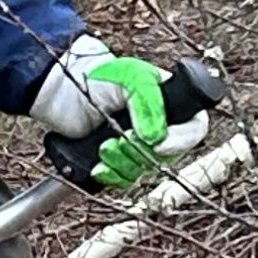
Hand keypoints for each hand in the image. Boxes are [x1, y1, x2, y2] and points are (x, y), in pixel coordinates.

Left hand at [32, 37, 169, 192]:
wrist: (63, 92)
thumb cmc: (100, 77)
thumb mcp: (131, 78)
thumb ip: (150, 104)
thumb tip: (156, 139)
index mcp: (172, 102)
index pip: (195, 128)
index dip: (182, 140)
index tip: (159, 144)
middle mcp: (160, 126)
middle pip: (170, 155)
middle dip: (142, 152)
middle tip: (120, 139)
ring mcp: (140, 145)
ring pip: (147, 170)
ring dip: (123, 163)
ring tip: (104, 147)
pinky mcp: (119, 161)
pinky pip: (127, 180)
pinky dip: (112, 176)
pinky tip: (99, 165)